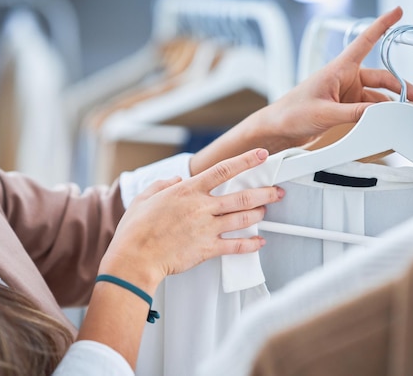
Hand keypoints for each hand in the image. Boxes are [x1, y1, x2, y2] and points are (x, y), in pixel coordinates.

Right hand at [99, 148, 282, 292]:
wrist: (135, 258)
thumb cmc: (136, 230)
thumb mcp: (145, 197)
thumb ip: (162, 184)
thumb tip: (175, 179)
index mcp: (188, 191)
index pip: (223, 170)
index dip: (246, 160)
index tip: (261, 155)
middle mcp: (201, 207)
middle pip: (242, 196)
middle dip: (264, 192)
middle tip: (277, 190)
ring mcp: (206, 228)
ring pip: (242, 218)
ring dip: (259, 214)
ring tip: (267, 211)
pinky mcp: (207, 249)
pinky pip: (235, 245)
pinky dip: (250, 244)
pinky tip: (259, 241)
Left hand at [260, 6, 412, 148]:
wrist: (278, 129)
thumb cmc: (291, 113)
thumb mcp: (325, 113)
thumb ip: (353, 114)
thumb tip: (379, 114)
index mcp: (338, 69)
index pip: (365, 41)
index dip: (382, 25)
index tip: (397, 12)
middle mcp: (345, 78)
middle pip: (381, 77)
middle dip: (402, 87)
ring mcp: (346, 93)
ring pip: (377, 95)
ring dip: (392, 103)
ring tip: (408, 112)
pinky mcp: (344, 107)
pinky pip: (369, 108)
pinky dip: (380, 113)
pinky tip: (388, 120)